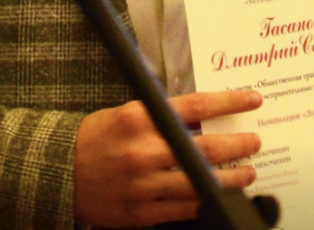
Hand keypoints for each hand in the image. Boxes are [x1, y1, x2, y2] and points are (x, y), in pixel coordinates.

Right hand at [72, 88, 261, 226]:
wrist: (59, 173)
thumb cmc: (95, 138)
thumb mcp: (127, 113)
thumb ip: (161, 114)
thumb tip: (203, 115)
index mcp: (140, 118)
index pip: (196, 106)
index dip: (229, 103)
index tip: (252, 101)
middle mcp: (144, 151)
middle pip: (205, 148)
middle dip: (237, 145)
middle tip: (254, 142)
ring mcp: (143, 184)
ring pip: (200, 183)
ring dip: (230, 178)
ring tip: (247, 173)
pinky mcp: (140, 212)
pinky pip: (184, 208)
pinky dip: (205, 201)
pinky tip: (217, 195)